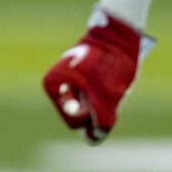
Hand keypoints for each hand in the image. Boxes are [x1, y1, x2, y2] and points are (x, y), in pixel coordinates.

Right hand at [42, 10, 150, 142]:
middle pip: (80, 116)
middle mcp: (57, 85)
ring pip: (89, 108)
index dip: (90, 114)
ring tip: (108, 82)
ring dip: (102, 101)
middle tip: (106, 87)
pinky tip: (109, 79)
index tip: (97, 93)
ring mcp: (70, 82)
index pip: (73, 121)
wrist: (119, 33)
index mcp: (53, 85)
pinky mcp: (83, 79)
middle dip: (95, 107)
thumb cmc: (109, 62)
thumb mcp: (107, 95)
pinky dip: (104, 94)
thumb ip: (100, 122)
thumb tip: (94, 138)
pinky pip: (94, 98)